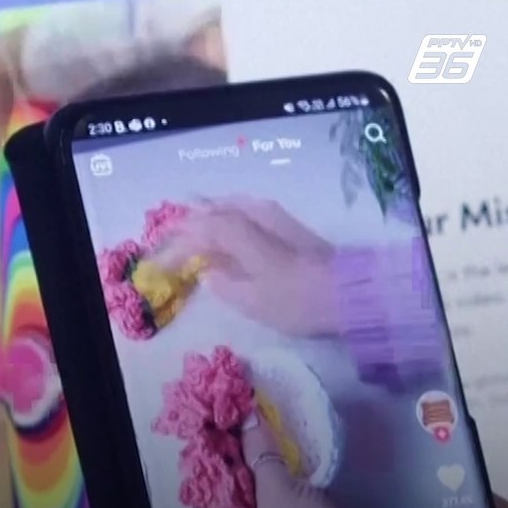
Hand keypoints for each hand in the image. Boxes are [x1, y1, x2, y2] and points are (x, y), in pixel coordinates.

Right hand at [163, 197, 336, 335]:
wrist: (347, 293)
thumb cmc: (295, 299)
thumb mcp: (251, 298)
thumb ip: (224, 283)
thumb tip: (211, 272)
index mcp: (238, 231)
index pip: (197, 231)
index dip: (175, 247)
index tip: (160, 266)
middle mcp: (252, 213)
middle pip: (211, 211)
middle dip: (188, 224)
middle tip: (168, 236)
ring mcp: (272, 214)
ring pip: (228, 207)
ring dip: (207, 216)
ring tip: (191, 228)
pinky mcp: (286, 223)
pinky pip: (244, 212)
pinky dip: (227, 219)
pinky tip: (225, 228)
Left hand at [204, 413, 366, 507]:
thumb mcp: (282, 495)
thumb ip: (260, 454)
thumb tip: (247, 417)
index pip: (207, 495)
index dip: (216, 458)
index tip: (228, 426)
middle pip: (232, 503)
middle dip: (242, 467)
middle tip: (251, 430)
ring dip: (263, 482)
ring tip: (269, 445)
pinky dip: (280, 501)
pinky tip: (290, 478)